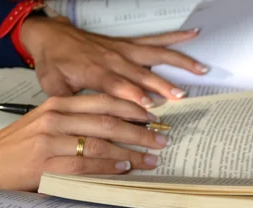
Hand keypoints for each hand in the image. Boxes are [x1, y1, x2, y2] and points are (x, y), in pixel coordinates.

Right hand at [0, 94, 168, 190]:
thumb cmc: (17, 145)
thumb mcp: (45, 123)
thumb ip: (74, 121)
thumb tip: (113, 129)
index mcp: (58, 105)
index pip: (102, 101)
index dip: (131, 108)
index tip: (153, 115)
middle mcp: (56, 118)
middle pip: (107, 121)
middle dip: (139, 130)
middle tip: (161, 138)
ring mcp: (50, 141)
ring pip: (99, 142)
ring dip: (130, 151)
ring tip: (150, 157)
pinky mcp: (45, 164)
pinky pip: (85, 164)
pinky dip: (108, 166)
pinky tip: (125, 167)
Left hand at [20, 15, 206, 107]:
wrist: (52, 36)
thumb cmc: (55, 64)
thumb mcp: (54, 87)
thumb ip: (71, 105)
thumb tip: (84, 126)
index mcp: (94, 71)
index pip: (116, 85)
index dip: (132, 95)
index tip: (148, 107)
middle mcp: (113, 59)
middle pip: (141, 72)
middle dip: (161, 84)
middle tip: (179, 96)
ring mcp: (124, 50)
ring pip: (155, 55)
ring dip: (179, 63)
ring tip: (201, 70)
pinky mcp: (129, 45)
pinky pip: (155, 40)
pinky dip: (176, 38)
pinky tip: (193, 36)